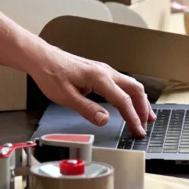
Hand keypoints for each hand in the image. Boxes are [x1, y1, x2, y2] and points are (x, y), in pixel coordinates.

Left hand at [29, 45, 155, 136]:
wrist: (41, 58)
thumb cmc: (50, 73)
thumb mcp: (66, 97)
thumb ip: (87, 109)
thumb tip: (104, 120)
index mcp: (99, 77)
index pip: (123, 101)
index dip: (133, 118)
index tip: (138, 131)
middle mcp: (105, 71)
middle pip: (135, 89)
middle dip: (143, 108)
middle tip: (146, 125)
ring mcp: (102, 70)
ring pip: (130, 84)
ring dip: (139, 100)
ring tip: (145, 115)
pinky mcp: (98, 71)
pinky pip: (121, 82)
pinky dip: (129, 94)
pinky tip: (128, 101)